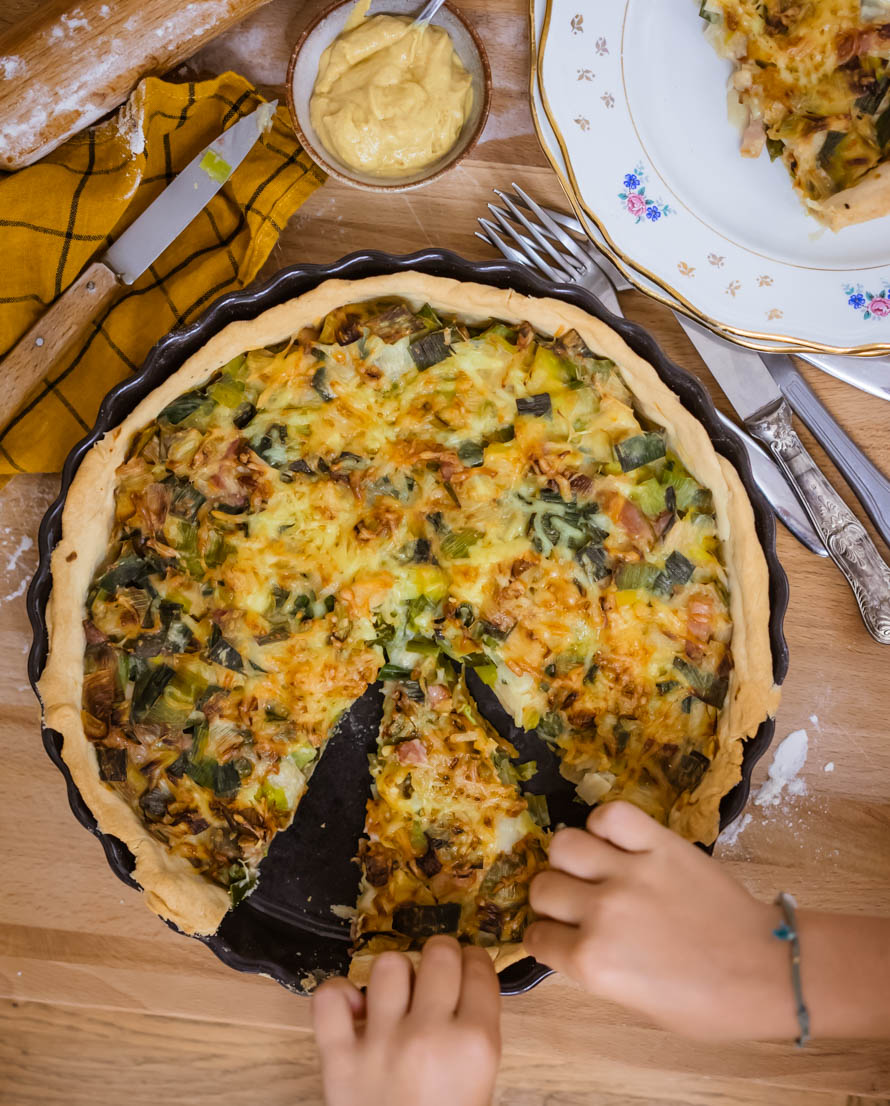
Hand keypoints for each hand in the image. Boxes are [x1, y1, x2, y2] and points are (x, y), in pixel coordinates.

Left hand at [313, 936, 500, 1105]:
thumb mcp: (480, 1080)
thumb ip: (474, 1030)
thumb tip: (462, 977)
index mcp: (475, 1044)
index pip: (479, 968)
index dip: (473, 961)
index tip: (467, 967)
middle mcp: (430, 1035)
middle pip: (438, 954)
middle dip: (440, 957)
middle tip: (435, 977)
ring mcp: (381, 1043)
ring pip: (388, 964)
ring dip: (395, 975)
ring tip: (397, 998)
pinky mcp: (339, 1058)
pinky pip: (331, 997)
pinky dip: (339, 996)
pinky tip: (355, 1011)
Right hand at [525, 802, 798, 1040]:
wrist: (765, 972)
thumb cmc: (705, 1003)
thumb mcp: (635, 1003)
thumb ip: (594, 968)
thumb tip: (571, 938)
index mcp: (592, 964)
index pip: (537, 937)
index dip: (546, 936)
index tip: (557, 933)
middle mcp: (601, 914)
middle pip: (543, 887)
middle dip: (552, 897)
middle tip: (574, 900)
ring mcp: (630, 873)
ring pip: (564, 845)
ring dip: (570, 858)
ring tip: (591, 865)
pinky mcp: (660, 844)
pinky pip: (612, 815)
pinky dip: (604, 823)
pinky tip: (614, 840)